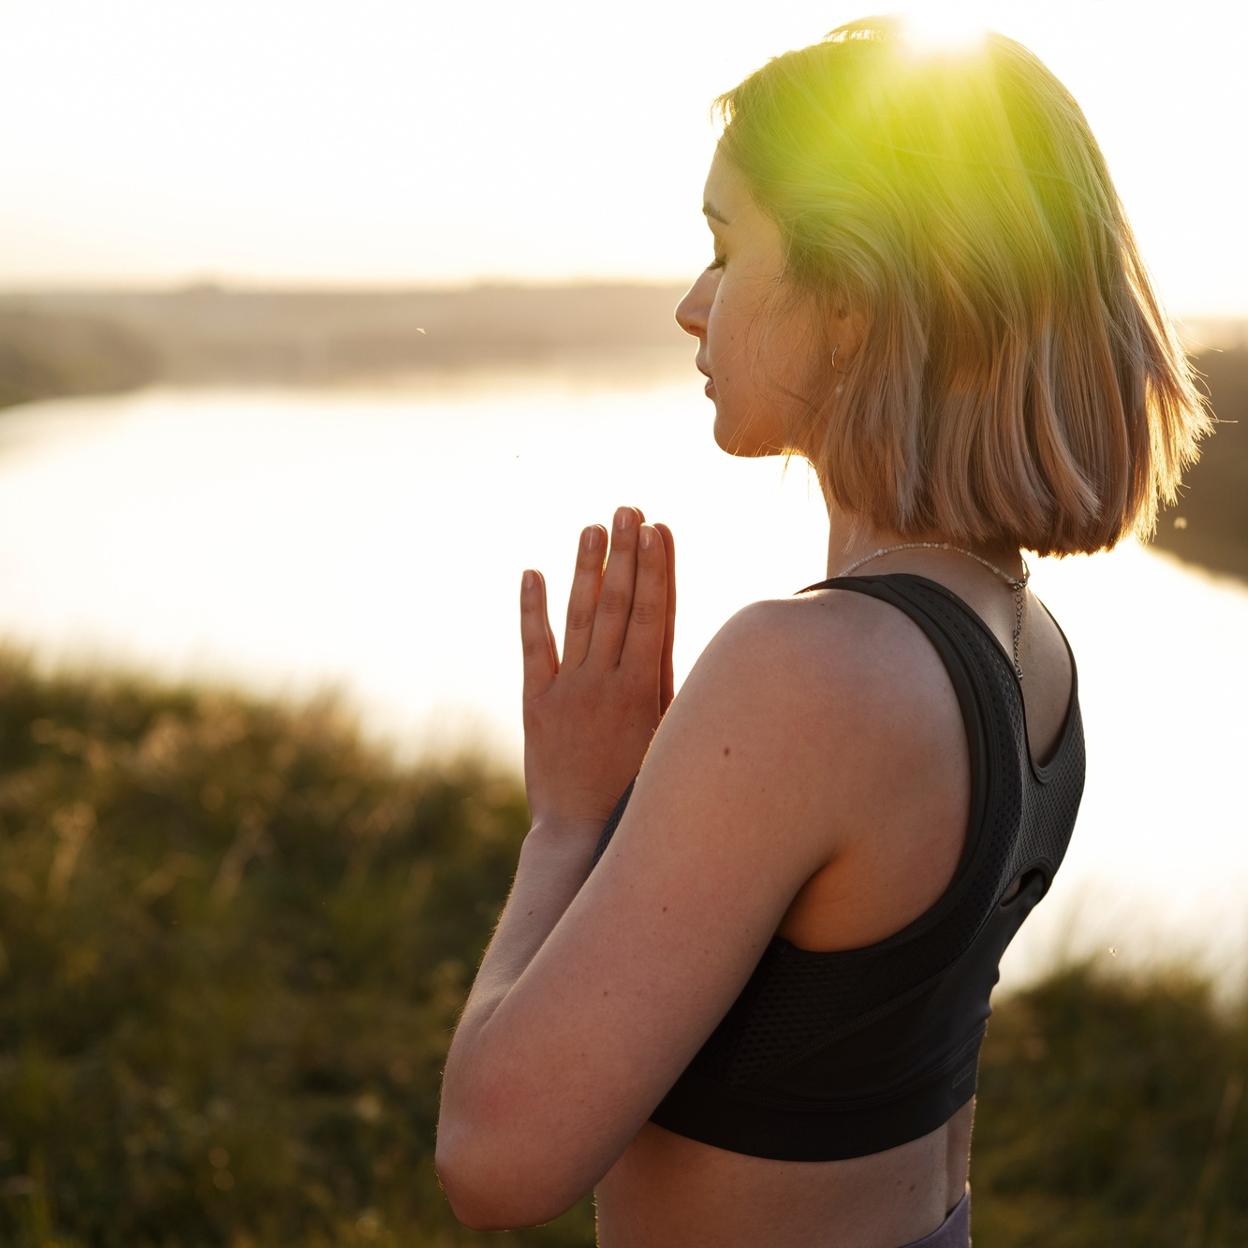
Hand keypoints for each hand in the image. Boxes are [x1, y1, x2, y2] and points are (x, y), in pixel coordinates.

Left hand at [520, 505, 675, 833]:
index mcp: (645, 689)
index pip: (653, 614)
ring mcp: (568, 690)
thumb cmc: (638, 788)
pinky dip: (532, 609)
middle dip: (625, 553)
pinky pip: (534, 647)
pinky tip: (533, 573)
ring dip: (587, 569)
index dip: (655, 567)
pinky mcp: (537, 702)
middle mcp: (606, 682)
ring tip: (593, 527)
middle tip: (628, 507)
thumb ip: (670, 684)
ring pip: (580, 617)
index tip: (658, 527)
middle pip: (619, 604)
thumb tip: (675, 630)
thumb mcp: (668, 736)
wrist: (582, 833)